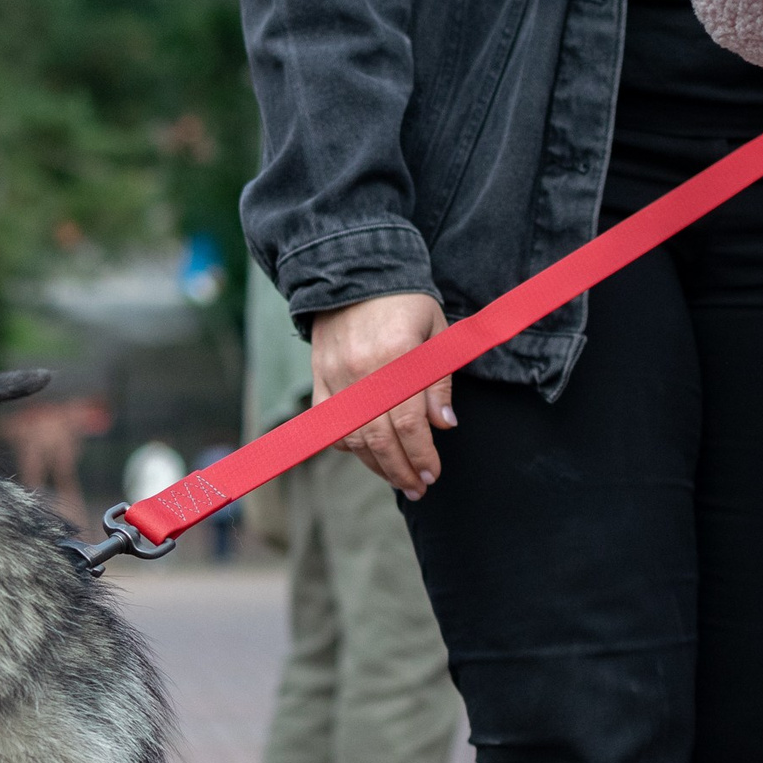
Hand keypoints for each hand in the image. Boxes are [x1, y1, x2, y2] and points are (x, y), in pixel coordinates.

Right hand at [309, 293, 453, 499]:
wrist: (355, 273)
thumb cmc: (404, 303)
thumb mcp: (435, 332)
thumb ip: (439, 380)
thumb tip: (443, 426)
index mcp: (396, 356)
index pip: (409, 422)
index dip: (422, 454)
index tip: (433, 473)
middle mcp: (361, 371)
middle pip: (379, 438)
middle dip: (400, 470)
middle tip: (418, 488)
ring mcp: (335, 377)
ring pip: (353, 438)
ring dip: (376, 465)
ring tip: (397, 478)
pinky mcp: (319, 379)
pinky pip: (330, 424)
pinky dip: (348, 444)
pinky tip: (367, 452)